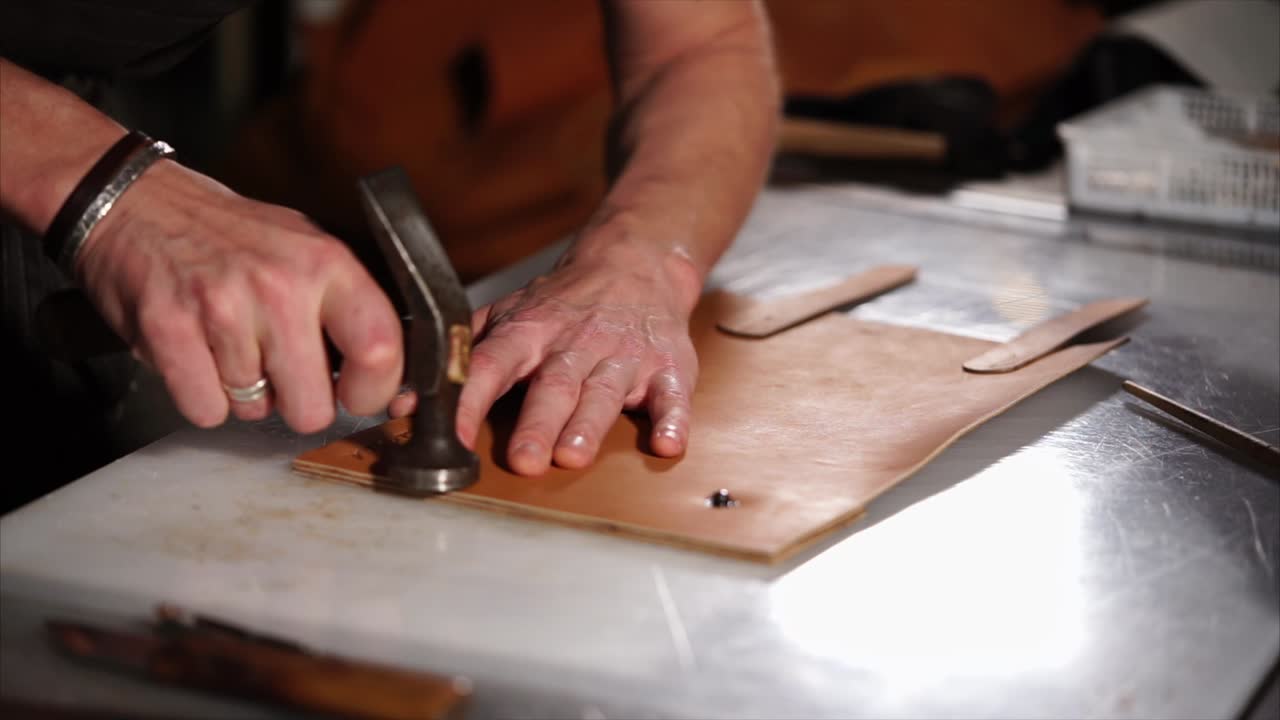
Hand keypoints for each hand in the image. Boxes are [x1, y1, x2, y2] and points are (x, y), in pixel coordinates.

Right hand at [75, 159, 403, 432]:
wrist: (138, 203)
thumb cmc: (232, 237)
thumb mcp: (309, 251)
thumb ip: (355, 315)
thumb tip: (399, 392)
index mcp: (327, 264)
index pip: (380, 350)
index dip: (374, 392)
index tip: (359, 395)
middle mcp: (280, 285)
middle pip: (313, 408)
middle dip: (298, 404)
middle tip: (281, 371)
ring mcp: (222, 308)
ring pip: (255, 410)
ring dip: (244, 392)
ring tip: (230, 344)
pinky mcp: (169, 331)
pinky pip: (205, 410)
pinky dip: (202, 397)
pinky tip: (200, 355)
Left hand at [390, 248, 700, 475]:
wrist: (635, 265)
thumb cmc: (562, 305)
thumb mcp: (508, 316)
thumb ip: (460, 357)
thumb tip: (403, 402)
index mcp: (530, 332)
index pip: (492, 364)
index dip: (470, 398)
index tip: (451, 434)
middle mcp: (576, 342)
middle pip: (553, 383)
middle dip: (537, 421)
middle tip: (522, 460)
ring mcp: (624, 354)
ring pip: (604, 389)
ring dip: (590, 423)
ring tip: (574, 456)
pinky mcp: (669, 367)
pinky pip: (673, 394)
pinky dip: (674, 418)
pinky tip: (668, 443)